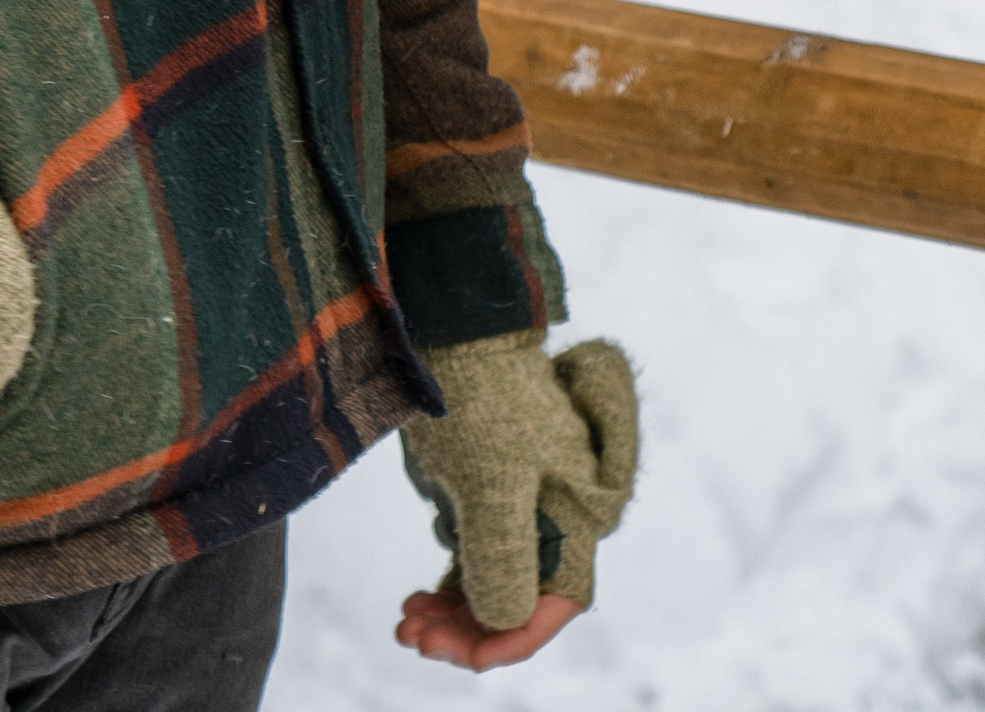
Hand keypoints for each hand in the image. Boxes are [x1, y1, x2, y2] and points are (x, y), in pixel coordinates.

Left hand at [397, 331, 638, 637]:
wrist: (448, 329)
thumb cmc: (479, 398)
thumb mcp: (492, 479)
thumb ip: (506, 554)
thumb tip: (506, 620)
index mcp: (577, 512)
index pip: (556, 600)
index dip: (513, 635)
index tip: (462, 655)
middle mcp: (555, 516)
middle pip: (521, 599)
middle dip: (470, 628)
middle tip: (414, 635)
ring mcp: (518, 506)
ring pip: (492, 585)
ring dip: (453, 614)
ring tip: (406, 621)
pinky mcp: (485, 497)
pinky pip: (472, 562)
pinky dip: (446, 589)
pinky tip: (413, 602)